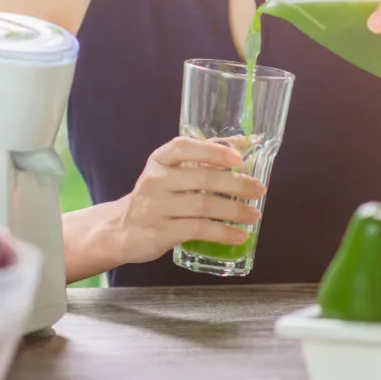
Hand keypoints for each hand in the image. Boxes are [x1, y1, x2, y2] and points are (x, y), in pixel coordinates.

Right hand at [112, 137, 265, 264]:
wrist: (121, 230)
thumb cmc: (157, 197)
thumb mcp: (171, 172)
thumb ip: (203, 156)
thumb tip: (242, 143)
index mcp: (159, 160)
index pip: (183, 147)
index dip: (212, 151)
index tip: (238, 157)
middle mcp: (155, 181)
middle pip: (202, 179)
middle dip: (236, 184)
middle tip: (259, 190)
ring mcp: (155, 208)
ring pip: (203, 206)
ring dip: (234, 211)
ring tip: (253, 215)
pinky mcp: (160, 233)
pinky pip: (198, 230)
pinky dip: (222, 233)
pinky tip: (238, 235)